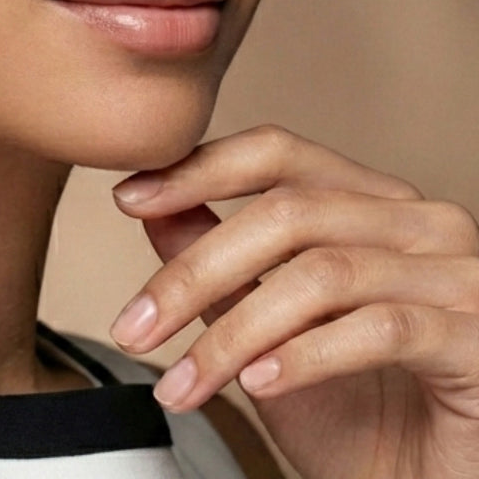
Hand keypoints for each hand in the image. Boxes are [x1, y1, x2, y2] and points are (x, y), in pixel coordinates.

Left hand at [107, 125, 478, 478]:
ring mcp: (461, 276)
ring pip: (321, 274)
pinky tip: (259, 383)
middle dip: (196, 271)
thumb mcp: (268, 335)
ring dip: (233, 332)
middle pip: (287, 213)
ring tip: (183, 381)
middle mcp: (423, 224)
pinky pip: (380, 330)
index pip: (278, 154)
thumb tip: (150, 204)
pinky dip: (306, 355)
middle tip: (135, 325)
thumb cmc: (366, 419)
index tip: (127, 198)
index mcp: (374, 204)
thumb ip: (220, 266)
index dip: (199, 169)